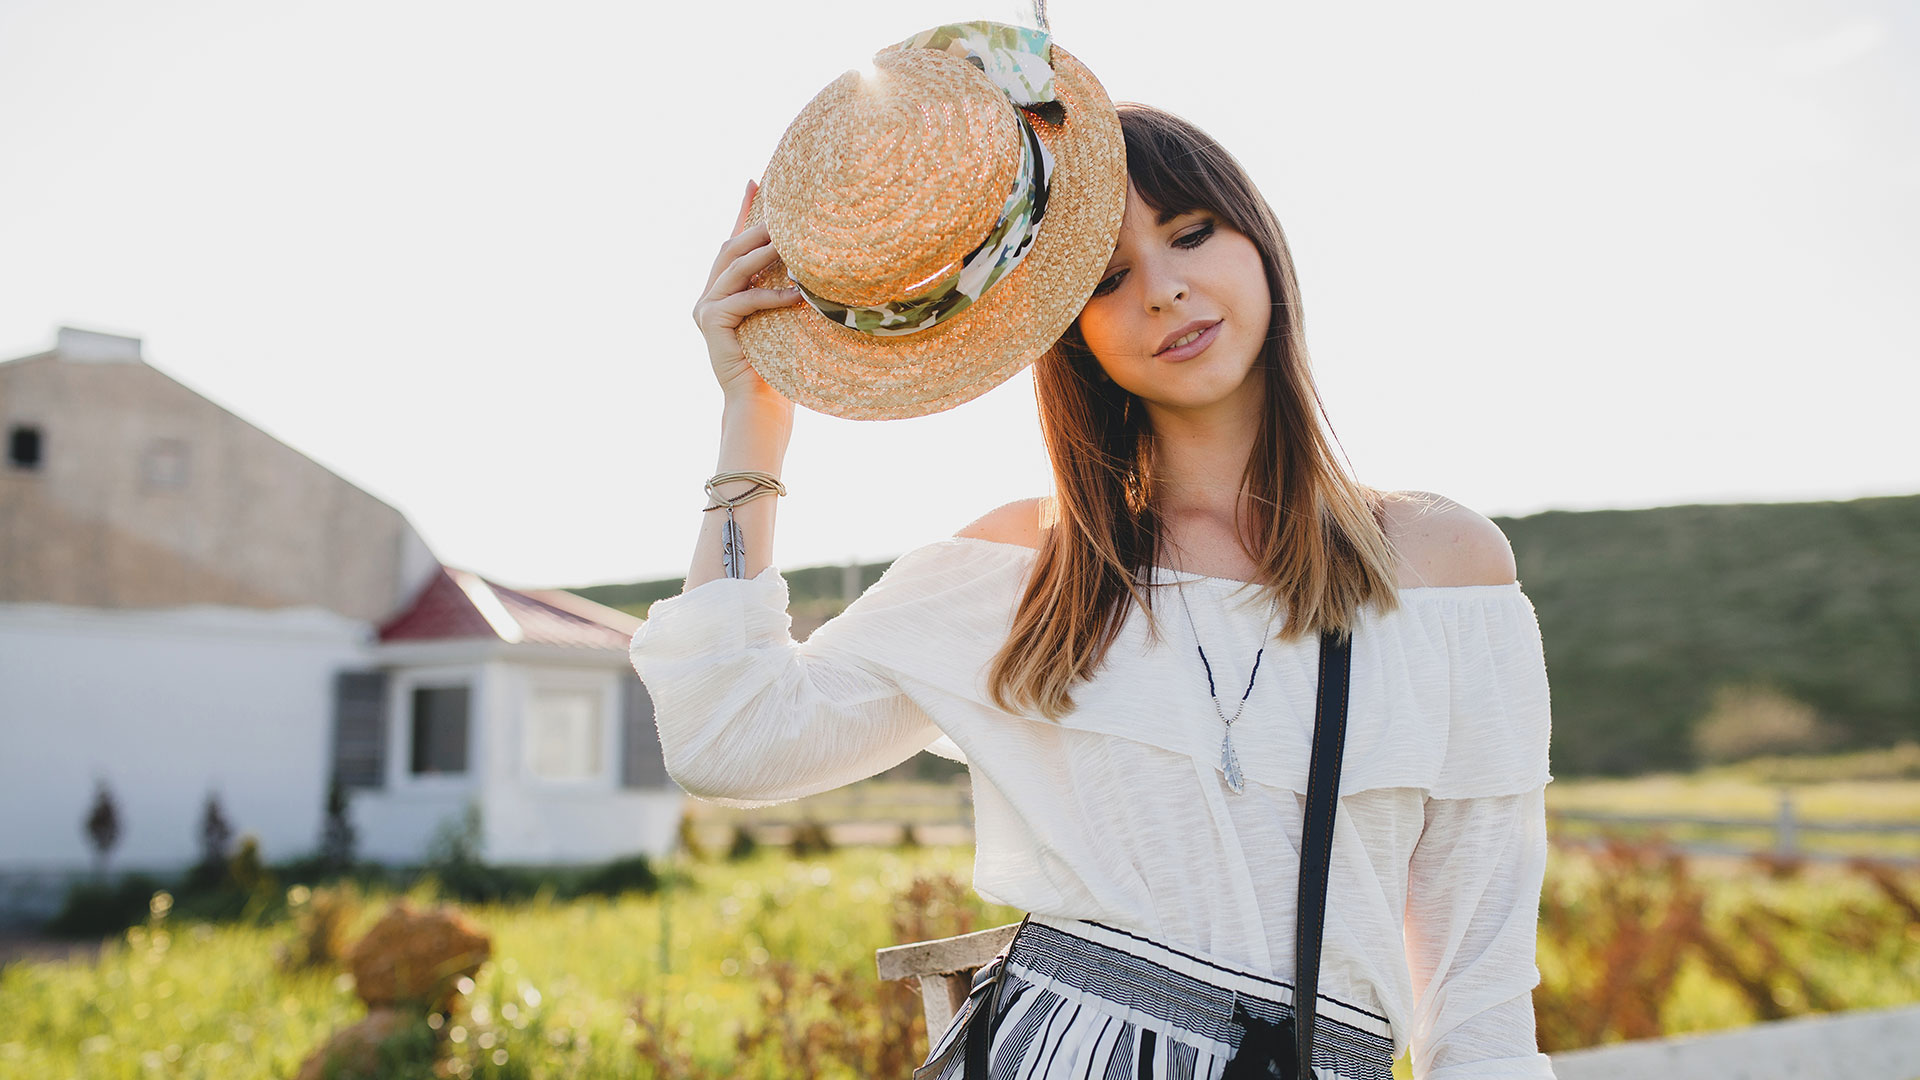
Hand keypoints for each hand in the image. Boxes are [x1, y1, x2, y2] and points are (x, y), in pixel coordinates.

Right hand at [693, 179, 805, 403]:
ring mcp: (706, 309)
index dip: (743, 212)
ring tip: (793, 241)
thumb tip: (814, 259)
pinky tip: (798, 296)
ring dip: (766, 253)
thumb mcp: (785, 318)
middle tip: (785, 210)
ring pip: (735, 268)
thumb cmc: (781, 365)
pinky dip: (772, 296)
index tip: (754, 181)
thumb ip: (784, 288)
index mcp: (725, 293)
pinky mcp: (709, 323)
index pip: (734, 244)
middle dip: (757, 226)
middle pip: (732, 248)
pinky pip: (744, 299)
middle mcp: (709, 297)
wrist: (762, 405)